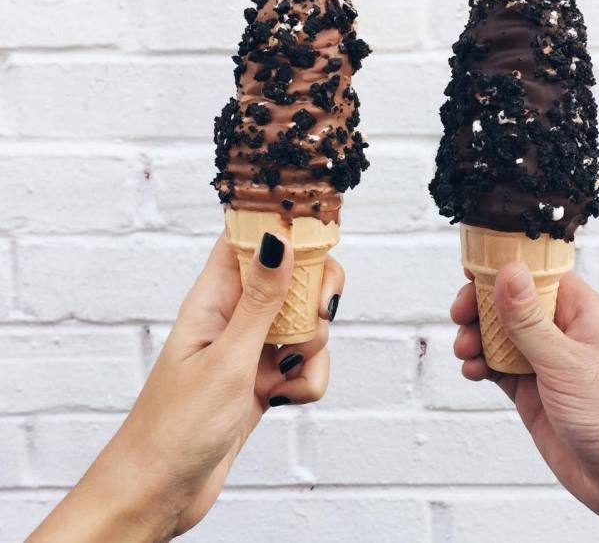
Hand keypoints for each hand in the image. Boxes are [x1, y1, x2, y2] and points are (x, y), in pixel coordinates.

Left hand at [27, 232, 343, 541]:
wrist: (162, 491)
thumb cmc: (175, 425)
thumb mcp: (228, 357)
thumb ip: (261, 299)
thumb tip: (280, 239)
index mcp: (215, 295)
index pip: (247, 236)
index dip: (283, 225)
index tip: (318, 235)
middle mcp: (236, 314)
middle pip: (294, 276)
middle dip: (315, 296)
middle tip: (313, 317)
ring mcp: (253, 346)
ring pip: (306, 323)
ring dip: (312, 349)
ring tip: (282, 373)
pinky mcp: (265, 376)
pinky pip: (307, 364)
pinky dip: (306, 381)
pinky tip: (281, 398)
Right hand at [451, 262, 598, 531]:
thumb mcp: (566, 361)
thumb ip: (529, 319)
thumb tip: (508, 271)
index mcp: (580, 312)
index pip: (537, 275)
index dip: (504, 270)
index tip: (473, 272)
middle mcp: (561, 332)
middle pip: (511, 303)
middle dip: (482, 307)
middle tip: (461, 315)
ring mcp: (545, 362)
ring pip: (500, 335)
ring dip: (477, 337)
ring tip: (465, 350)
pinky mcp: (532, 390)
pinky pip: (498, 366)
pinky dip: (481, 365)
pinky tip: (473, 371)